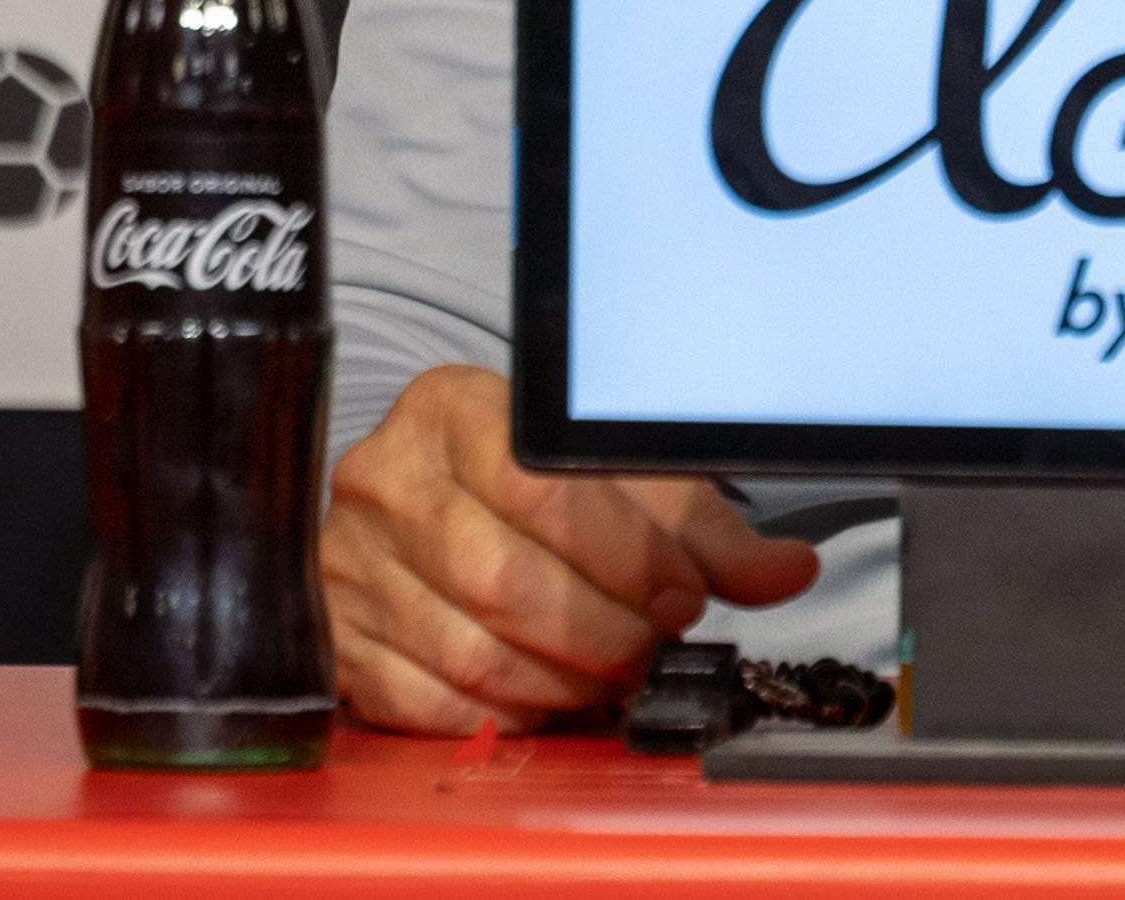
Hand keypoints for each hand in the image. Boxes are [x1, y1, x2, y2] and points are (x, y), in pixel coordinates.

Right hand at [321, 363, 817, 733]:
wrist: (422, 502)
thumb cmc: (528, 488)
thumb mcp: (619, 480)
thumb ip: (700, 529)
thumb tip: (786, 571)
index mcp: (452, 411)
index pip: (543, 488)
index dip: (627, 557)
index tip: (680, 594)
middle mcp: (386, 480)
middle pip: (504, 579)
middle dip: (602, 629)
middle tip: (649, 644)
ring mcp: (348, 563)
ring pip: (471, 651)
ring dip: (562, 682)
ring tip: (608, 673)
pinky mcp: (339, 638)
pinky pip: (431, 702)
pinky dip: (504, 715)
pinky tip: (546, 697)